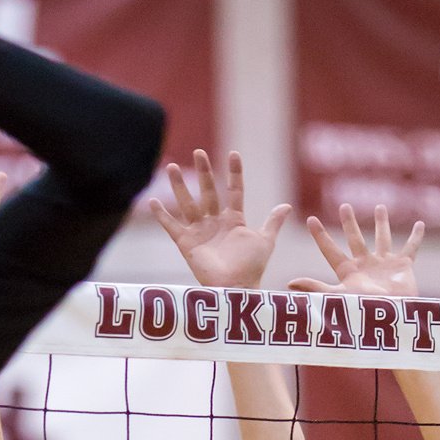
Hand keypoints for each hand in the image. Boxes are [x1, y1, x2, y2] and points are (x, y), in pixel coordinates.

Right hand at [149, 151, 290, 291]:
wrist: (236, 287)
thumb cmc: (251, 268)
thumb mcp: (265, 241)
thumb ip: (273, 222)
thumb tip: (286, 205)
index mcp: (234, 220)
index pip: (234, 191)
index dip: (235, 173)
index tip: (234, 154)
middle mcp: (215, 223)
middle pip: (208, 192)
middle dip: (204, 172)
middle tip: (199, 152)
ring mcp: (200, 232)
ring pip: (188, 204)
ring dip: (179, 186)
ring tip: (171, 166)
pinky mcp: (187, 244)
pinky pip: (172, 227)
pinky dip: (162, 216)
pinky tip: (152, 201)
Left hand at [291, 202, 423, 297]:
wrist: (391, 318)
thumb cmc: (364, 309)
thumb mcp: (338, 296)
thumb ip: (315, 288)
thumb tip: (289, 284)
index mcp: (348, 272)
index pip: (330, 250)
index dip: (320, 236)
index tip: (310, 220)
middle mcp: (365, 265)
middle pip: (355, 239)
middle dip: (350, 223)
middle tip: (344, 206)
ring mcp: (384, 265)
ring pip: (382, 238)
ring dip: (382, 224)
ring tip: (380, 208)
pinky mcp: (403, 266)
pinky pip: (411, 248)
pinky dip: (416, 237)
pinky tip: (420, 224)